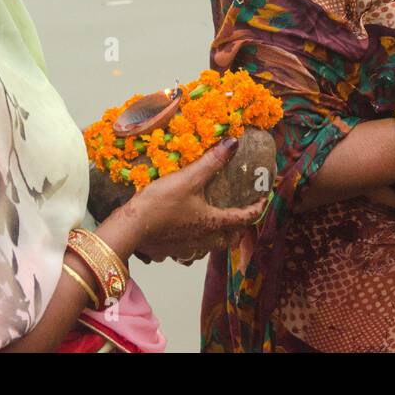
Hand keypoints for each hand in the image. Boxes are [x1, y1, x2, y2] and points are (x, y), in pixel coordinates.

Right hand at [114, 137, 267, 262]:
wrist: (130, 227)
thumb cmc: (160, 203)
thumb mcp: (188, 178)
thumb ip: (212, 162)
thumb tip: (233, 143)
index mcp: (212, 222)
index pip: (244, 218)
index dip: (257, 207)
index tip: (264, 199)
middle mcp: (203, 239)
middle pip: (229, 239)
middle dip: (239, 229)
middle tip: (240, 215)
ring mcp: (186, 248)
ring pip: (210, 247)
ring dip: (217, 238)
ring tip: (214, 224)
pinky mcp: (170, 251)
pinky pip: (189, 251)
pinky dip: (194, 242)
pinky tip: (185, 232)